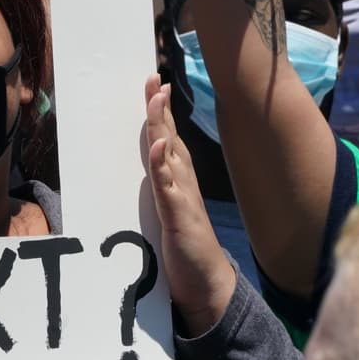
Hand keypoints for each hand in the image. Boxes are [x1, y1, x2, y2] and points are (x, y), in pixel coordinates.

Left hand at [144, 74, 235, 336]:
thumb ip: (161, 185)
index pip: (165, 137)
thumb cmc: (184, 244)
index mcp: (176, 178)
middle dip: (159, 106)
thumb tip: (154, 161)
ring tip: (155, 98)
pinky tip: (160, 146)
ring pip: (169, 154)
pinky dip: (163, 165)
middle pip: (168, 136)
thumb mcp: (168, 209)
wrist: (206, 281)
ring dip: (161, 126)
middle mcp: (181, 181)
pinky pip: (169, 187)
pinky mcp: (179, 216)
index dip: (158, 110)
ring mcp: (181, 196)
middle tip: (153, 77)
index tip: (153, 83)